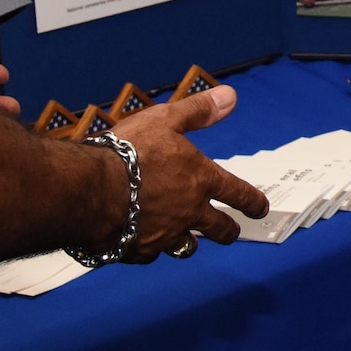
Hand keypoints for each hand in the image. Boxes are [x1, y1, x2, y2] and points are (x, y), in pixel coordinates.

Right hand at [108, 86, 267, 260]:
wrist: (90, 190)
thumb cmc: (128, 152)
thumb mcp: (166, 120)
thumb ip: (198, 111)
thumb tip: (229, 96)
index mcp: (201, 181)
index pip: (238, 194)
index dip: (253, 202)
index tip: (260, 208)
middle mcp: (189, 213)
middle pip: (219, 230)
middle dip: (228, 231)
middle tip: (232, 231)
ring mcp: (164, 235)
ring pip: (186, 247)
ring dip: (190, 243)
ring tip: (188, 241)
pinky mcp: (137, 250)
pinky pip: (151, 254)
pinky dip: (150, 248)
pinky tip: (143, 241)